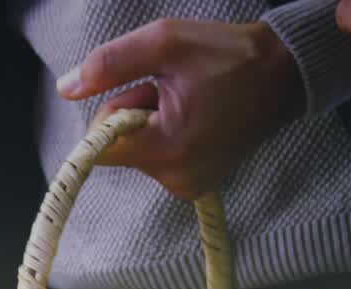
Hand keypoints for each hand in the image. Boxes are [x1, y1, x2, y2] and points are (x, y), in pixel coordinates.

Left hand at [56, 19, 304, 199]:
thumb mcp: (165, 42)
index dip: (113, 112)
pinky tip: (196, 116)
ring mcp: (188, 184)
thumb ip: (109, 64)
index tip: (144, 88)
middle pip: (118, 148)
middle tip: (174, 89)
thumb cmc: (230, 55)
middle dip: (135, 112)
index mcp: (166, 149)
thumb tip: (65, 87)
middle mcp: (176, 178)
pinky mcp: (196, 183)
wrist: (285, 75)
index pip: (100, 147)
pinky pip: (159, 158)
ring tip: (191, 100)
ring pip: (138, 151)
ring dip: (153, 122)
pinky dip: (167, 134)